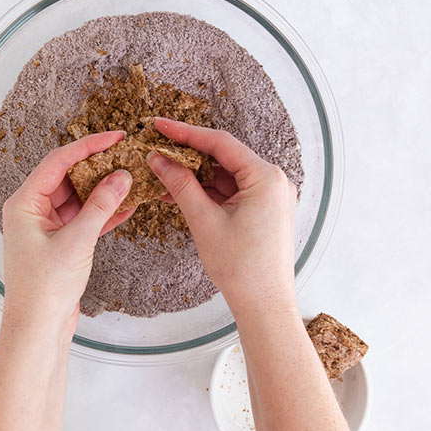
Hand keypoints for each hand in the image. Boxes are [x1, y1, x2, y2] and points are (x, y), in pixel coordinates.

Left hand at [0, 130, 134, 329]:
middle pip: (70, 175)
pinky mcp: (61, 241)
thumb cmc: (44, 288)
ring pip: (81, 195)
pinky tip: (129, 205)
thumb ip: (102, 205)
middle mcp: (33, 210)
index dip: (89, 145)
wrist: (36, 331)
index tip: (116, 137)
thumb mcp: (77, 241)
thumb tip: (123, 175)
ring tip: (133, 176)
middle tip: (128, 154)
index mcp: (25, 203)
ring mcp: (47, 226)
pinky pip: (85, 216)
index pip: (59, 161)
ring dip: (106, 188)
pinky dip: (105, 210)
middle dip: (100, 165)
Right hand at [147, 118, 297, 313]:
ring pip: (226, 175)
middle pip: (225, 157)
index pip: (221, 144)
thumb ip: (182, 186)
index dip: (186, 133)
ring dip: (196, 175)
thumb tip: (160, 160)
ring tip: (161, 171)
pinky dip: (208, 192)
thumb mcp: (205, 222)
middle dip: (189, 154)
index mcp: (266, 176)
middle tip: (157, 147)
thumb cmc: (241, 268)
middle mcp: (273, 180)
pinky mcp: (264, 209)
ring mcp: (270, 195)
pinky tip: (179, 192)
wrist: (265, 305)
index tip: (160, 125)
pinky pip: (232, 191)